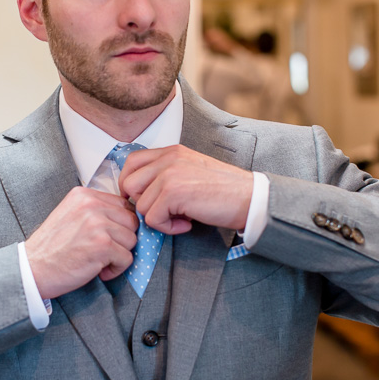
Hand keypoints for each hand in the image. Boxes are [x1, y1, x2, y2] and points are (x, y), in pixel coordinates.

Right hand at [25, 187, 138, 298]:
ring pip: (132, 240)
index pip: (123, 204)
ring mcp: (98, 224)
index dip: (120, 224)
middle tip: (104, 250)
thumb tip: (127, 217)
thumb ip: (95, 211)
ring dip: (119, 254)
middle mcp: (92, 205)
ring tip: (98, 259)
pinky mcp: (103, 246)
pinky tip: (98, 269)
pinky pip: (127, 258)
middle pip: (131, 221)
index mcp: (84, 195)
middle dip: (122, 239)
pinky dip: (116, 268)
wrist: (33, 268)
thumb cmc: (51, 247)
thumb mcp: (71, 215)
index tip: (109, 236)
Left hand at [117, 145, 253, 234]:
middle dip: (142, 203)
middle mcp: (167, 159)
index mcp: (171, 151)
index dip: (132, 185)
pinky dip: (168, 228)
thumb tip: (140, 193)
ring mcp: (169, 174)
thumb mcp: (191, 171)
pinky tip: (187, 224)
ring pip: (139, 205)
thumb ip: (166, 174)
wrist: (250, 197)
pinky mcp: (173, 193)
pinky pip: (152, 218)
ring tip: (181, 218)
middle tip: (165, 210)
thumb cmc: (224, 190)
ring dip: (158, 218)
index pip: (131, 163)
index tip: (146, 199)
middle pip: (128, 184)